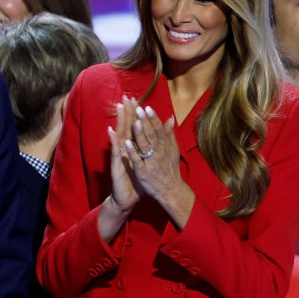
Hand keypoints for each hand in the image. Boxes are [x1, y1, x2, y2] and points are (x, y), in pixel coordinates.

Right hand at [106, 96, 143, 211]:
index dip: (135, 114)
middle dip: (126, 112)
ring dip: (119, 121)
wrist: (127, 197)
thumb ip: (149, 149)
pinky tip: (111, 131)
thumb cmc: (136, 180)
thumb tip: (155, 138)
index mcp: (132, 148)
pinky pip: (115, 151)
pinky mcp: (116, 164)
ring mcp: (119, 156)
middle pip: (126, 127)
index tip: (137, 99)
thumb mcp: (145, 162)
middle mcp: (124, 149)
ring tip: (119, 108)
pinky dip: (114, 141)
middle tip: (126, 97)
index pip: (134, 127)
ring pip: (119, 135)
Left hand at [121, 100, 193, 228]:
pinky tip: (126, 144)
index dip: (153, 118)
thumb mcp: (172, 151)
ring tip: (134, 122)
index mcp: (164, 146)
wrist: (170, 191)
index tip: (147, 107)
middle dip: (145, 121)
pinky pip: (137, 161)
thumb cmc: (169, 169)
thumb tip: (170, 118)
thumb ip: (170, 134)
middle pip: (152, 134)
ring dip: (139, 134)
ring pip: (145, 146)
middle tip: (138, 108)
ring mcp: (151, 162)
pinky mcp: (143, 172)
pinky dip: (132, 152)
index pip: (158, 129)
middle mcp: (159, 152)